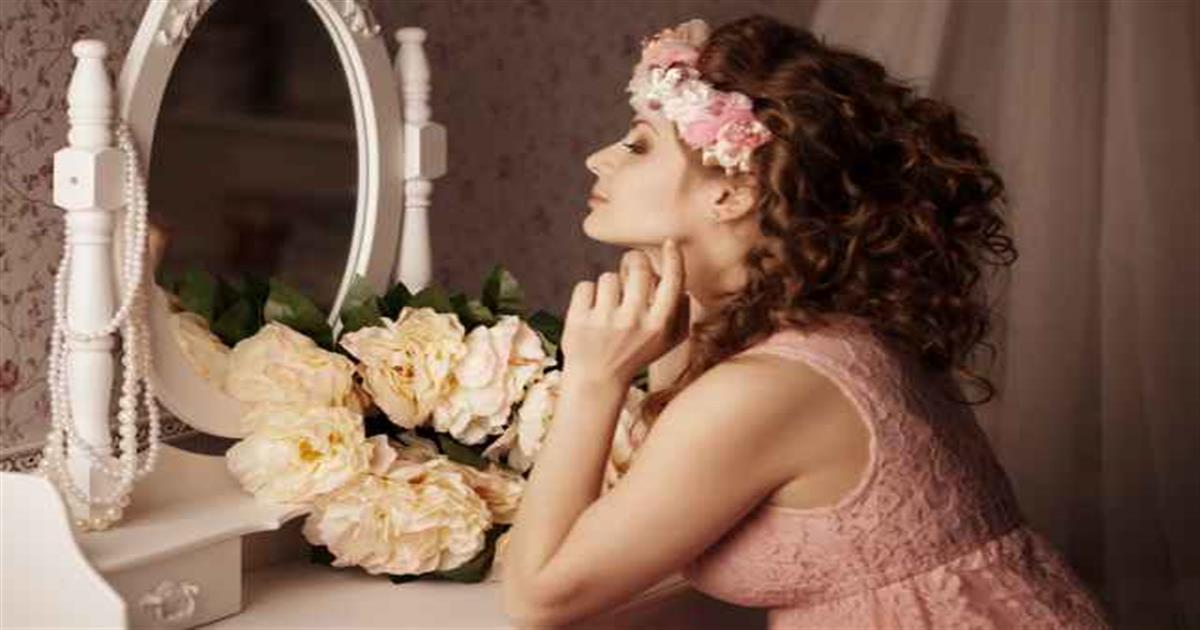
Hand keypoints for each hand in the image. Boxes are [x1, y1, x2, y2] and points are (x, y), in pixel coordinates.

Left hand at [561, 239, 688, 384]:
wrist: (596, 380)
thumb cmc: (634, 355)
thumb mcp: (665, 343)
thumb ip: (681, 315)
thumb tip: (684, 286)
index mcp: (658, 325)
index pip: (672, 282)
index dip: (673, 258)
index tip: (669, 243)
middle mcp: (633, 322)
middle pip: (637, 266)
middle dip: (633, 262)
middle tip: (629, 271)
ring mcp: (605, 321)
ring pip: (608, 277)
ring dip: (608, 288)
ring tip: (607, 309)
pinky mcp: (579, 320)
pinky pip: (584, 286)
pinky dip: (586, 296)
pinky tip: (590, 315)